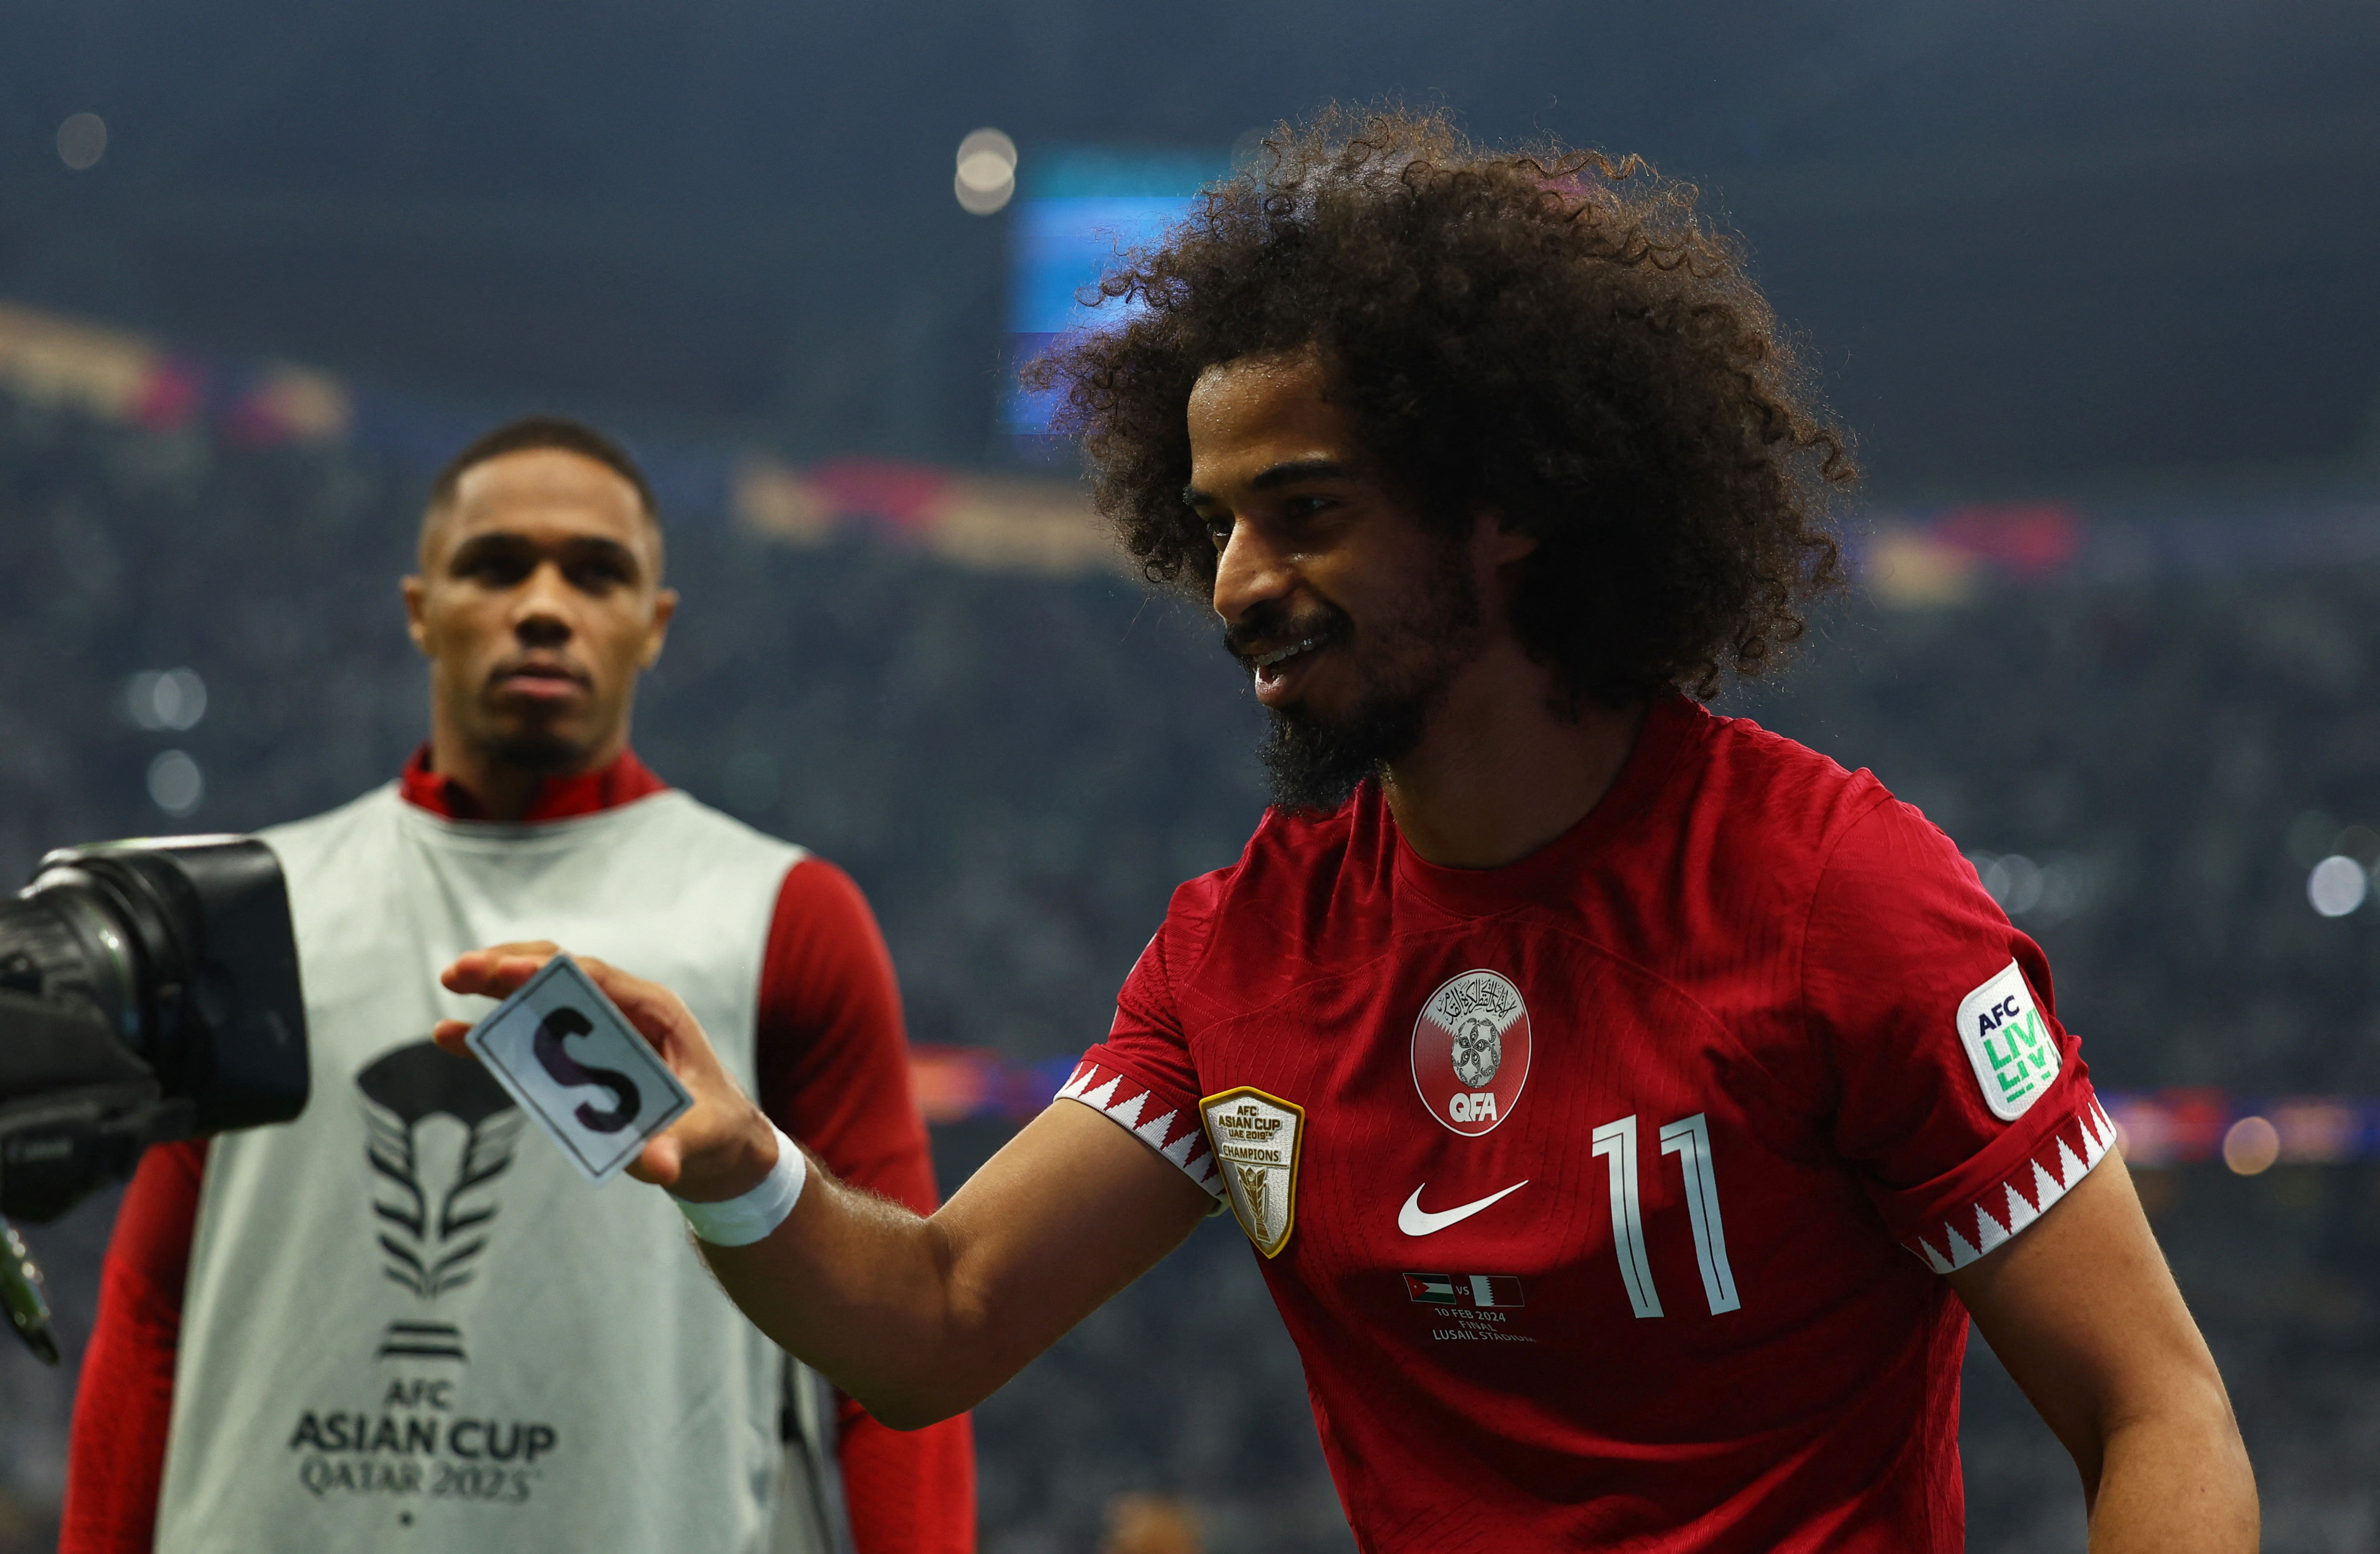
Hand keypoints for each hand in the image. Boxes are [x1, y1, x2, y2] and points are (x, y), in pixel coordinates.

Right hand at [433, 942, 780, 1201]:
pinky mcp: (577, 1054)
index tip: (510, 970)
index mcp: (656, 1013)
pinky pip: (530, 1034)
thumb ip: (676, 1147)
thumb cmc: (714, 1128)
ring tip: (451, 980)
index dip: (553, 972)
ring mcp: (596, 1029)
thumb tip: (658, 1167)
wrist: (716, 1141)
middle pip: (562, 972)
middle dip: (513, 966)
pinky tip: (448, 1035)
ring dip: (496, 986)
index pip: (599, 979)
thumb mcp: (702, 1137)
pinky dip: (494, 1032)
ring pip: (542, 993)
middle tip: (461, 971)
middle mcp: (624, 1010)